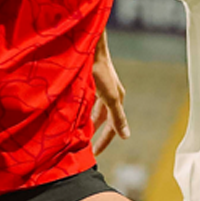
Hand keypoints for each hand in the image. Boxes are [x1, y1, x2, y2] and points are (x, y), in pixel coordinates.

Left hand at [90, 34, 127, 154]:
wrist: (90, 47)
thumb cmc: (100, 71)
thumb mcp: (110, 97)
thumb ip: (117, 118)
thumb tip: (126, 137)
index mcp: (117, 100)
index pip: (112, 126)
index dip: (104, 141)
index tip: (96, 153)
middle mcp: (109, 95)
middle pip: (102, 119)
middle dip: (96, 132)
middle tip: (86, 146)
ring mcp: (100, 87)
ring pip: (93, 110)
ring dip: (88, 122)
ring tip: (78, 132)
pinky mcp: (90, 81)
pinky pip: (86, 101)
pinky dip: (81, 110)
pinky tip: (73, 113)